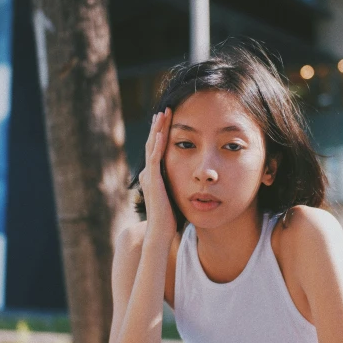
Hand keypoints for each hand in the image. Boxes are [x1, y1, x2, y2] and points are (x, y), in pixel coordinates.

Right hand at [139, 109, 176, 244]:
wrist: (160, 231)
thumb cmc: (170, 218)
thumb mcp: (176, 197)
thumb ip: (179, 187)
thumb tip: (193, 184)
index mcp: (154, 176)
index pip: (157, 150)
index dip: (162, 135)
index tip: (168, 121)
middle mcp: (149, 173)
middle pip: (153, 143)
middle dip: (159, 126)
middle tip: (164, 110)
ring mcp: (149, 176)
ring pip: (152, 146)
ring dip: (157, 129)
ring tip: (162, 114)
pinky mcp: (153, 180)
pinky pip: (155, 157)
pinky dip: (157, 143)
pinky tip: (162, 132)